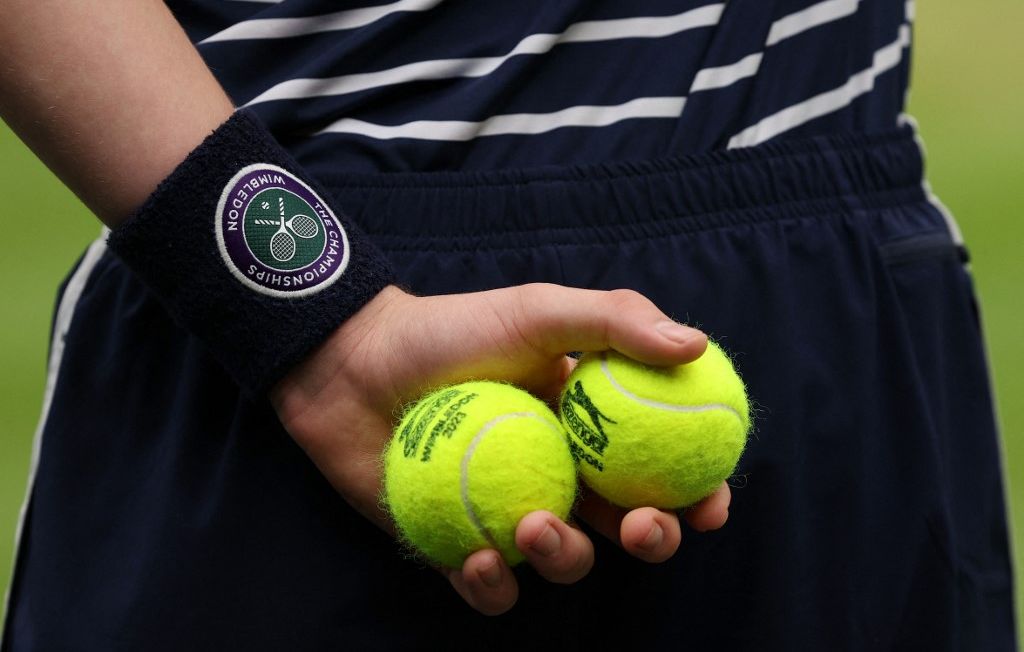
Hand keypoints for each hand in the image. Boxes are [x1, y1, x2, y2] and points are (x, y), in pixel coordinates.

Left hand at [270, 283, 730, 614]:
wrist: (357, 362)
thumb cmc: (451, 329)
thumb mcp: (538, 310)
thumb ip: (616, 322)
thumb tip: (696, 346)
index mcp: (592, 426)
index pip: (663, 465)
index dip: (699, 492)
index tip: (710, 506)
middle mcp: (560, 472)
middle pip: (629, 525)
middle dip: (653, 539)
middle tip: (642, 528)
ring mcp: (511, 510)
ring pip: (566, 559)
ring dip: (565, 557)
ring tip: (531, 525)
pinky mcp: (459, 545)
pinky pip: (492, 585)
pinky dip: (493, 584)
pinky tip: (479, 558)